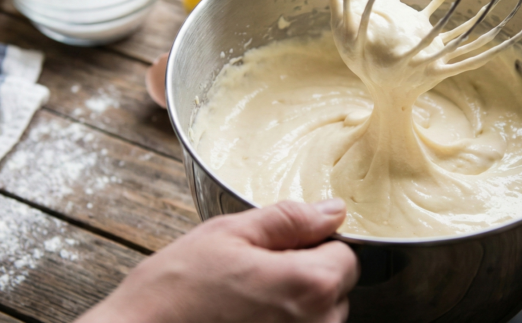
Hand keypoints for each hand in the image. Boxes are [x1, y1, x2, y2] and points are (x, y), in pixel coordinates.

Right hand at [76, 199, 358, 322]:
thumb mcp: (229, 235)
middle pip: (335, 290)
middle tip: (250, 275)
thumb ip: (289, 220)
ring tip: (240, 302)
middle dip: (302, 276)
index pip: (347, 255)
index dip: (313, 245)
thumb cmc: (175, 292)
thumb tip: (333, 210)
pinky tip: (239, 321)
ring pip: (317, 318)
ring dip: (290, 306)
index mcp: (311, 286)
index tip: (276, 249)